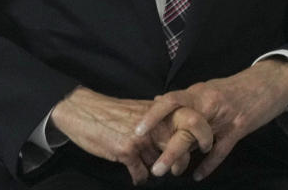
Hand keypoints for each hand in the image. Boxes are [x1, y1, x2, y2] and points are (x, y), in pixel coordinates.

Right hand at [50, 87, 210, 184]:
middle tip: (177, 169)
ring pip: (161, 165)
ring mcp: (142, 139)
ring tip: (150, 168)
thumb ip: (159, 119)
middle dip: (181, 163)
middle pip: (182, 148)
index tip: (204, 146)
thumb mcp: (140, 110)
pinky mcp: (127, 152)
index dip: (202, 136)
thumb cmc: (111, 112)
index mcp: (160, 112)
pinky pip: (141, 175)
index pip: (193, 122)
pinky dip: (139, 177)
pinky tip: (134, 173)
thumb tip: (175, 133)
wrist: (83, 111)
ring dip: (156, 170)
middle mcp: (155, 124)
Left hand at [135, 59, 287, 180]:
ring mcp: (224, 115)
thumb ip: (185, 98)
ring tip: (168, 172)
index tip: (136, 131)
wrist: (269, 81)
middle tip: (154, 167)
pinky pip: (221, 149)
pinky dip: (208, 164)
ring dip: (181, 155)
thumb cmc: (235, 87)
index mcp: (198, 91)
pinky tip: (197, 174)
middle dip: (166, 146)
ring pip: (198, 137)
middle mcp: (208, 102)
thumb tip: (156, 100)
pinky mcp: (239, 127)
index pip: (170, 100)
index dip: (152, 115)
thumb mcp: (208, 88)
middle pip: (182, 123)